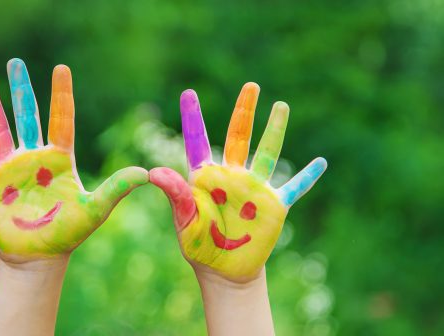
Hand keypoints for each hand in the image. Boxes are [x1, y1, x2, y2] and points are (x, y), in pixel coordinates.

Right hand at [0, 59, 147, 262]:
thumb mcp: (95, 209)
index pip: (61, 120)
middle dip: (21, 90)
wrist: (41, 254)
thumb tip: (147, 174)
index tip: (62, 68)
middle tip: (15, 63)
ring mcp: (8, 170)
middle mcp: (32, 158)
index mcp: (58, 159)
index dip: (61, 95)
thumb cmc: (68, 231)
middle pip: (26, 117)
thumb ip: (117, 188)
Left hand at [150, 83, 326, 282]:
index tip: (188, 93)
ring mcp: (254, 188)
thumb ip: (175, 194)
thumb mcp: (184, 220)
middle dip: (244, 111)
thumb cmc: (199, 244)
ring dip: (274, 130)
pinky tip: (321, 162)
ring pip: (266, 153)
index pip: (198, 141)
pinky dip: (307, 177)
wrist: (224, 270)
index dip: (193, 117)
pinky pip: (294, 188)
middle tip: (251, 86)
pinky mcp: (273, 206)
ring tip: (281, 106)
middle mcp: (231, 176)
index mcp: (205, 177)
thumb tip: (154, 171)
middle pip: (238, 136)